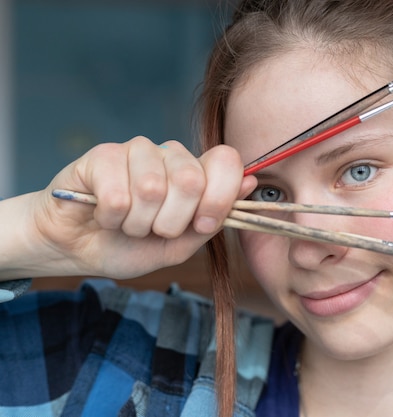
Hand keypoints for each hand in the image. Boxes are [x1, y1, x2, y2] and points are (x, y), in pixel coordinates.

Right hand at [2, 136, 255, 278]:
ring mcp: (137, 151)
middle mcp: (170, 155)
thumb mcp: (180, 245)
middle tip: (154, 230)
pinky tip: (104, 216)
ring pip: (152, 189)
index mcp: (195, 174)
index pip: (226, 161)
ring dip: (137, 224)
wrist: (79, 250)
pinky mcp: (103, 155)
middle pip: (191, 180)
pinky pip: (118, 195)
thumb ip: (214, 219)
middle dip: (171, 222)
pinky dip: (111, 219)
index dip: (219, 197)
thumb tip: (250, 184)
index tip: (201, 225)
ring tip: (127, 224)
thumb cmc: (131, 246)